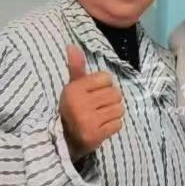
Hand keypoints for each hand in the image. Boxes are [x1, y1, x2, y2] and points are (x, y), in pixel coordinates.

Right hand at [58, 45, 123, 160]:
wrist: (65, 139)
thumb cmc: (72, 108)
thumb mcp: (72, 87)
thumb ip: (76, 67)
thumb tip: (72, 46)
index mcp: (74, 89)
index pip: (107, 78)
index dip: (103, 86)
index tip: (93, 94)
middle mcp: (79, 104)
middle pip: (116, 93)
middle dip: (111, 100)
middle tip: (99, 107)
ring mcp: (87, 121)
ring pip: (119, 109)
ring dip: (113, 113)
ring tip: (101, 116)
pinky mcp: (95, 135)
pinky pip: (118, 124)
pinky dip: (113, 125)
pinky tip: (102, 126)